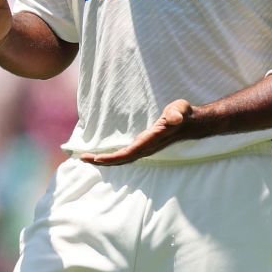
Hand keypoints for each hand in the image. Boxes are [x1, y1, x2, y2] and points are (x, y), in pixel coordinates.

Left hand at [80, 100, 197, 165]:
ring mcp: (144, 149)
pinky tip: (103, 156)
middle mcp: (146, 148)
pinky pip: (125, 155)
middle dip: (102, 161)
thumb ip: (176, 114)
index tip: (97, 159)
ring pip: (122, 159)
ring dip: (105, 160)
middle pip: (121, 160)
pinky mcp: (143, 146)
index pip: (128, 153)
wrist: (189, 122)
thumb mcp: (179, 110)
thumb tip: (176, 118)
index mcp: (150, 141)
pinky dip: (112, 157)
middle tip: (82, 158)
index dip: (112, 158)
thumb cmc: (182, 114)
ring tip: (87, 158)